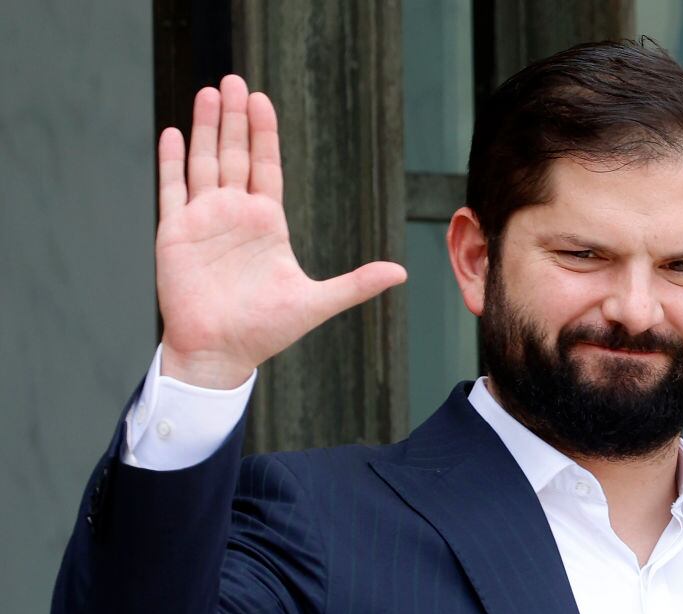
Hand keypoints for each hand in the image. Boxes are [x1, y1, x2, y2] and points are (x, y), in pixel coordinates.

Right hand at [156, 76, 405, 387]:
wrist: (220, 354)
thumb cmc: (266, 331)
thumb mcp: (317, 301)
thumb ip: (356, 284)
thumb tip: (401, 273)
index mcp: (267, 223)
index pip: (266, 166)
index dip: (264, 133)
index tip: (262, 100)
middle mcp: (235, 215)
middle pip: (235, 155)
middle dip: (234, 118)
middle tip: (233, 81)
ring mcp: (204, 221)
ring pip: (204, 163)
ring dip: (204, 128)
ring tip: (207, 93)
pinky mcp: (175, 234)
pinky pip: (172, 189)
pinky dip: (172, 162)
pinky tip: (174, 133)